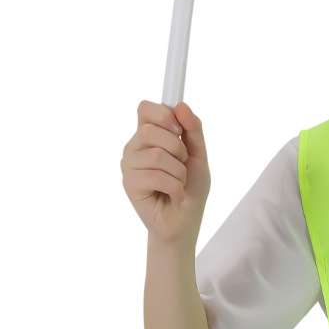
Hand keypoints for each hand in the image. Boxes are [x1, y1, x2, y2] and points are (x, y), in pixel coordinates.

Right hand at [122, 100, 210, 243]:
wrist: (186, 222)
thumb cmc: (191, 189)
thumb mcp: (198, 156)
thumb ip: (193, 130)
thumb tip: (181, 105)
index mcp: (148, 135)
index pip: (144, 108)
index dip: (162, 114)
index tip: (178, 129)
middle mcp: (135, 147)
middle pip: (149, 130)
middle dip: (177, 148)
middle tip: (182, 165)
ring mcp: (129, 165)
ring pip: (156, 155)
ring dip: (179, 172)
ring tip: (179, 183)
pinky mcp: (130, 184)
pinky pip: (157, 176)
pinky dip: (175, 187)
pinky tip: (174, 195)